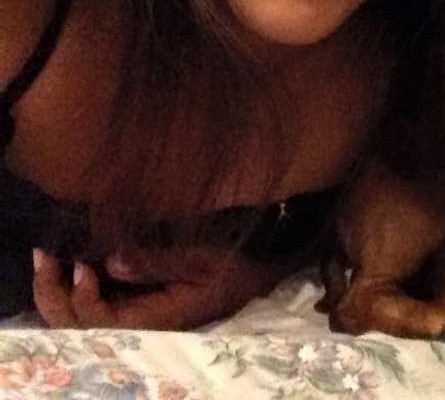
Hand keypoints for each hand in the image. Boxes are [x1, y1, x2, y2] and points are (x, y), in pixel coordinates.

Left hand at [32, 246, 290, 329]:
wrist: (260, 278)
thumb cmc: (236, 268)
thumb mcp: (203, 261)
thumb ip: (158, 262)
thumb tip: (111, 260)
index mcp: (157, 320)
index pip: (100, 319)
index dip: (82, 294)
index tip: (82, 261)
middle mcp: (140, 327)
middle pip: (79, 325)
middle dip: (55, 293)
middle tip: (47, 255)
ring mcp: (137, 318)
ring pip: (80, 320)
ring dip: (58, 292)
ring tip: (51, 258)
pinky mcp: (139, 306)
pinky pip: (94, 307)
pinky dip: (74, 289)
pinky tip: (73, 264)